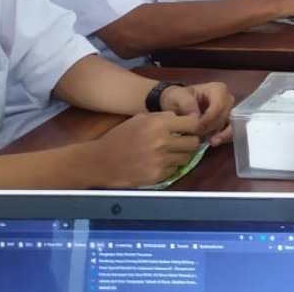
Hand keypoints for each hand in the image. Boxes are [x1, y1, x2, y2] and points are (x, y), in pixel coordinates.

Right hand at [86, 112, 202, 188]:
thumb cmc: (119, 137)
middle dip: (189, 141)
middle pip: (193, 142)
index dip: (192, 126)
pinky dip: (170, 166)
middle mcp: (162, 142)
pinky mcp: (157, 176)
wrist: (100, 162)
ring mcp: (160, 161)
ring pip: (186, 157)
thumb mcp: (140, 119)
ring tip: (170, 153)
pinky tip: (159, 163)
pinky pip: (175, 170)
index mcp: (158, 125)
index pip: (193, 124)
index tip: (188, 129)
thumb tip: (184, 118)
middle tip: (181, 142)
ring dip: (181, 155)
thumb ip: (163, 117)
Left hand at [159, 82, 234, 145]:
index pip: (218, 106)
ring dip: (221, 134)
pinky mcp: (228, 121)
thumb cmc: (179, 97)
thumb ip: (187, 104)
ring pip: (230, 124)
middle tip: (196, 135)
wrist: (177, 104)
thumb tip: (196, 117)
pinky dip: (224, 138)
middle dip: (211, 128)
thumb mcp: (178, 96)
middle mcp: (227, 99)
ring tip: (210, 142)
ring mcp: (229, 110)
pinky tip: (213, 142)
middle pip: (224, 116)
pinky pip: (231, 131)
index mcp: (218, 89)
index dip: (208, 119)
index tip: (196, 128)